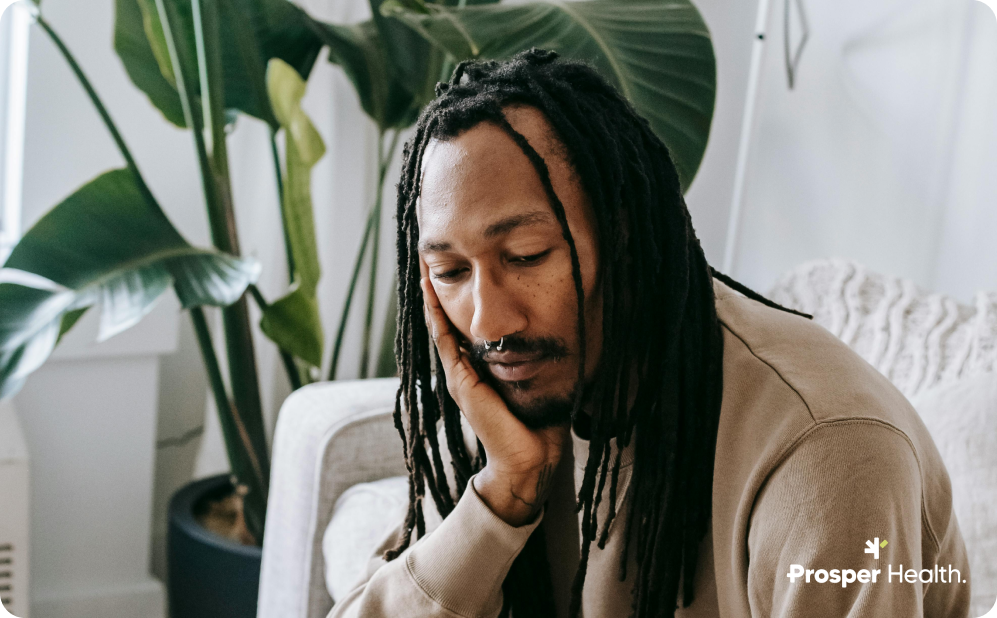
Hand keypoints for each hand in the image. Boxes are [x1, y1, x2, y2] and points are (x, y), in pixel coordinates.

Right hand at [420, 261, 568, 526]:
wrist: (529, 457)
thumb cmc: (540, 422)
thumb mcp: (538, 379)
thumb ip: (537, 359)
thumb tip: (559, 332)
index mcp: (482, 371)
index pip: (465, 330)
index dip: (459, 303)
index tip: (456, 274)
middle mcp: (465, 372)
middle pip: (449, 325)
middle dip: (441, 296)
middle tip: (432, 263)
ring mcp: (459, 376)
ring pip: (441, 329)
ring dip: (433, 300)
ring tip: (426, 270)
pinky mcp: (460, 381)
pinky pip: (445, 341)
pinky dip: (436, 316)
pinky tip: (432, 293)